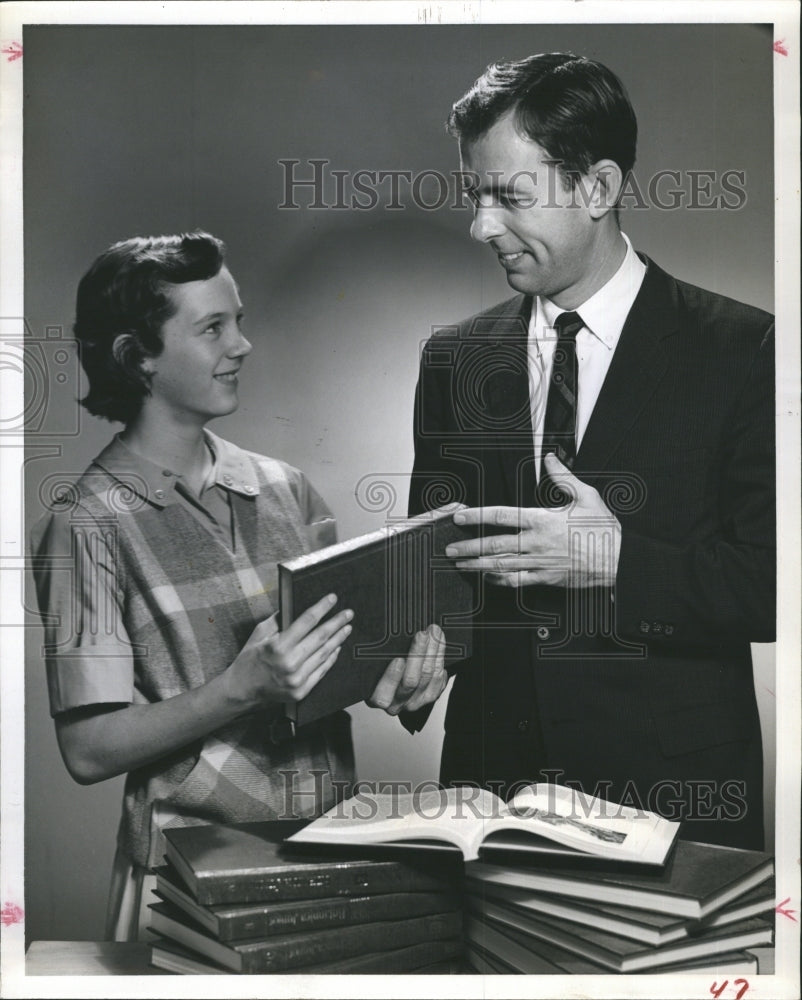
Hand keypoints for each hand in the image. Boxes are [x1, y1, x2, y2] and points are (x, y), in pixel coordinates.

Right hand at [226, 594, 352, 707]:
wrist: (242, 689)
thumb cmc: (250, 659)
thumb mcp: (259, 633)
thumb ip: (278, 620)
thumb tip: (295, 607)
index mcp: (278, 646)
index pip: (307, 621)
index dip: (322, 608)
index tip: (332, 599)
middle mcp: (290, 663)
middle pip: (320, 637)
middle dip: (337, 623)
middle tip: (348, 613)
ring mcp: (297, 679)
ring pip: (324, 654)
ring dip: (338, 639)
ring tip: (347, 628)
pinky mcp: (301, 690)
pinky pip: (322, 671)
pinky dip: (331, 658)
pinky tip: (337, 648)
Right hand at [367, 624, 447, 714]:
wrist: (394, 678)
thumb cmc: (380, 667)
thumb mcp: (374, 663)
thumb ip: (378, 656)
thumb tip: (381, 640)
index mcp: (378, 698)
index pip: (382, 695)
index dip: (391, 677)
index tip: (398, 659)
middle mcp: (397, 704)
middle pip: (411, 681)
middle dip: (418, 654)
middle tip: (422, 635)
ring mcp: (415, 702)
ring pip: (428, 677)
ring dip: (433, 652)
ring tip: (434, 633)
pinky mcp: (429, 697)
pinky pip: (439, 681)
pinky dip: (440, 662)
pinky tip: (439, 649)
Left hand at [445, 454, 620, 587]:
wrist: (619, 560)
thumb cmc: (604, 530)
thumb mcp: (587, 496)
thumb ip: (564, 477)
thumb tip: (551, 459)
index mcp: (543, 520)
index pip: (502, 515)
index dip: (477, 516)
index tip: (460, 516)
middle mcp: (537, 542)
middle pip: (494, 544)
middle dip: (469, 546)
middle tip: (450, 548)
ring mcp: (539, 563)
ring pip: (501, 565)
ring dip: (477, 565)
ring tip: (460, 564)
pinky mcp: (546, 578)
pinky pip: (516, 581)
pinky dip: (499, 580)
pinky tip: (486, 578)